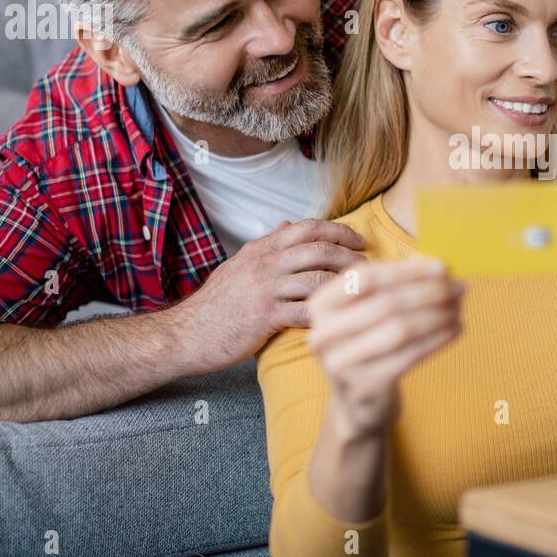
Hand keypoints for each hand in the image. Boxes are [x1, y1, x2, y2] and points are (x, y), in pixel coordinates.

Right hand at [175, 217, 367, 367]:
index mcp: (261, 249)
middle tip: (371, 266)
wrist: (185, 333)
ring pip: (317, 279)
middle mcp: (264, 264)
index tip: (359, 240)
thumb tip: (288, 223)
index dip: (339, 230)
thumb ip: (266, 244)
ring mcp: (264, 289)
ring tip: (364, 294)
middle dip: (351, 256)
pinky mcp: (263, 317)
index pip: (307, 227)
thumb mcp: (238, 265)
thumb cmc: (216, 304)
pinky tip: (343, 320)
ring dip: (346, 286)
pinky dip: (327, 316)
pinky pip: (305, 313)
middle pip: (319, 249)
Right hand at [308, 258, 463, 439]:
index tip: (442, 267)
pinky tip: (456, 329)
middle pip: (387, 303)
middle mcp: (323, 334)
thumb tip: (437, 267)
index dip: (406, 271)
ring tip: (459, 308)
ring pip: (401, 328)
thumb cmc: (369, 344)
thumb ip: (395, 286)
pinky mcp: (365, 386)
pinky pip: (411, 355)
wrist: (358, 403)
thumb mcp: (369, 312)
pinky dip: (438, 338)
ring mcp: (341, 363)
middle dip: (430, 293)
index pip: (366, 278)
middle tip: (459, 288)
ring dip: (438, 315)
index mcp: (321, 306)